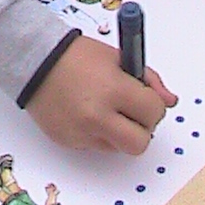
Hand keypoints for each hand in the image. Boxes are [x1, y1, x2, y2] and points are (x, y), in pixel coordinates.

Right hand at [26, 35, 176, 153]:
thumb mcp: (118, 58)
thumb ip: (148, 79)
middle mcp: (97, 116)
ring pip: (118, 148)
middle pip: (139, 143)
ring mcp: (81, 133)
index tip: (146, 98)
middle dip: (143, 129)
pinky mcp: (68, 142)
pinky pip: (95, 147)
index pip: (153, 113)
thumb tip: (169, 101)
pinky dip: (98, 134)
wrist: (35, 60)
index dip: (154, 105)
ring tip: (106, 109)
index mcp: (113, 89)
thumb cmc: (78, 55)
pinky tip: (87, 113)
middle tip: (133, 113)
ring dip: (120, 133)